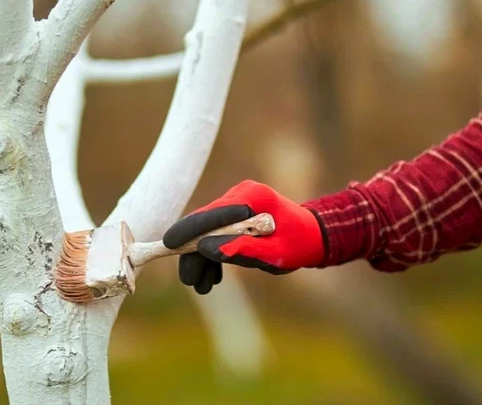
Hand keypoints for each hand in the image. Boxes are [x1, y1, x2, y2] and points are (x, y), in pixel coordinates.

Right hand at [163, 180, 324, 293]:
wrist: (313, 237)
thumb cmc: (299, 245)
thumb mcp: (275, 253)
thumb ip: (243, 249)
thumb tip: (207, 249)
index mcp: (253, 197)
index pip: (213, 213)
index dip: (188, 230)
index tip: (168, 244)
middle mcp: (241, 195)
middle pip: (205, 224)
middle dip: (195, 253)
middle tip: (190, 281)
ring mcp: (237, 203)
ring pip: (208, 231)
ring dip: (203, 258)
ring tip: (204, 287)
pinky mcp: (236, 213)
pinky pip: (216, 233)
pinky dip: (213, 254)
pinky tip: (213, 278)